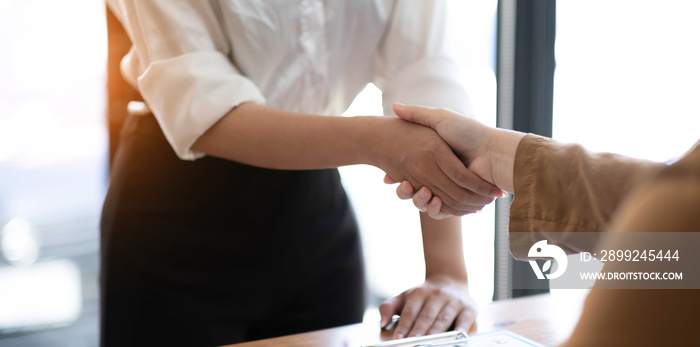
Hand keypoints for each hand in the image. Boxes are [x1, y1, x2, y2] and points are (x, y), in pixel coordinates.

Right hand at [366, 115, 502, 214]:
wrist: (493, 150)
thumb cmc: (468, 132)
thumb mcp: (440, 119)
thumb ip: (418, 114)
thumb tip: (394, 106)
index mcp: (434, 159)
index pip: (408, 172)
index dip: (396, 177)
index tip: (387, 177)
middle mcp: (440, 176)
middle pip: (414, 190)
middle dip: (405, 192)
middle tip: (403, 185)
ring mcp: (449, 190)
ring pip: (425, 203)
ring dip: (419, 201)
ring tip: (423, 193)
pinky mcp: (459, 202)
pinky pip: (442, 212)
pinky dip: (436, 210)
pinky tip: (434, 201)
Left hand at [379, 275, 477, 338]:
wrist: (450, 281)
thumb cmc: (424, 296)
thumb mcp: (405, 297)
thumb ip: (389, 308)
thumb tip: (382, 323)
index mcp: (419, 293)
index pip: (410, 312)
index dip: (404, 326)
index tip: (397, 339)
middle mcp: (437, 295)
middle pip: (426, 317)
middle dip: (418, 333)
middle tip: (411, 343)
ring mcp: (454, 301)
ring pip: (443, 320)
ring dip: (435, 333)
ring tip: (428, 344)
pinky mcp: (469, 308)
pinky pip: (465, 320)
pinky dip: (461, 329)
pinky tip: (455, 338)